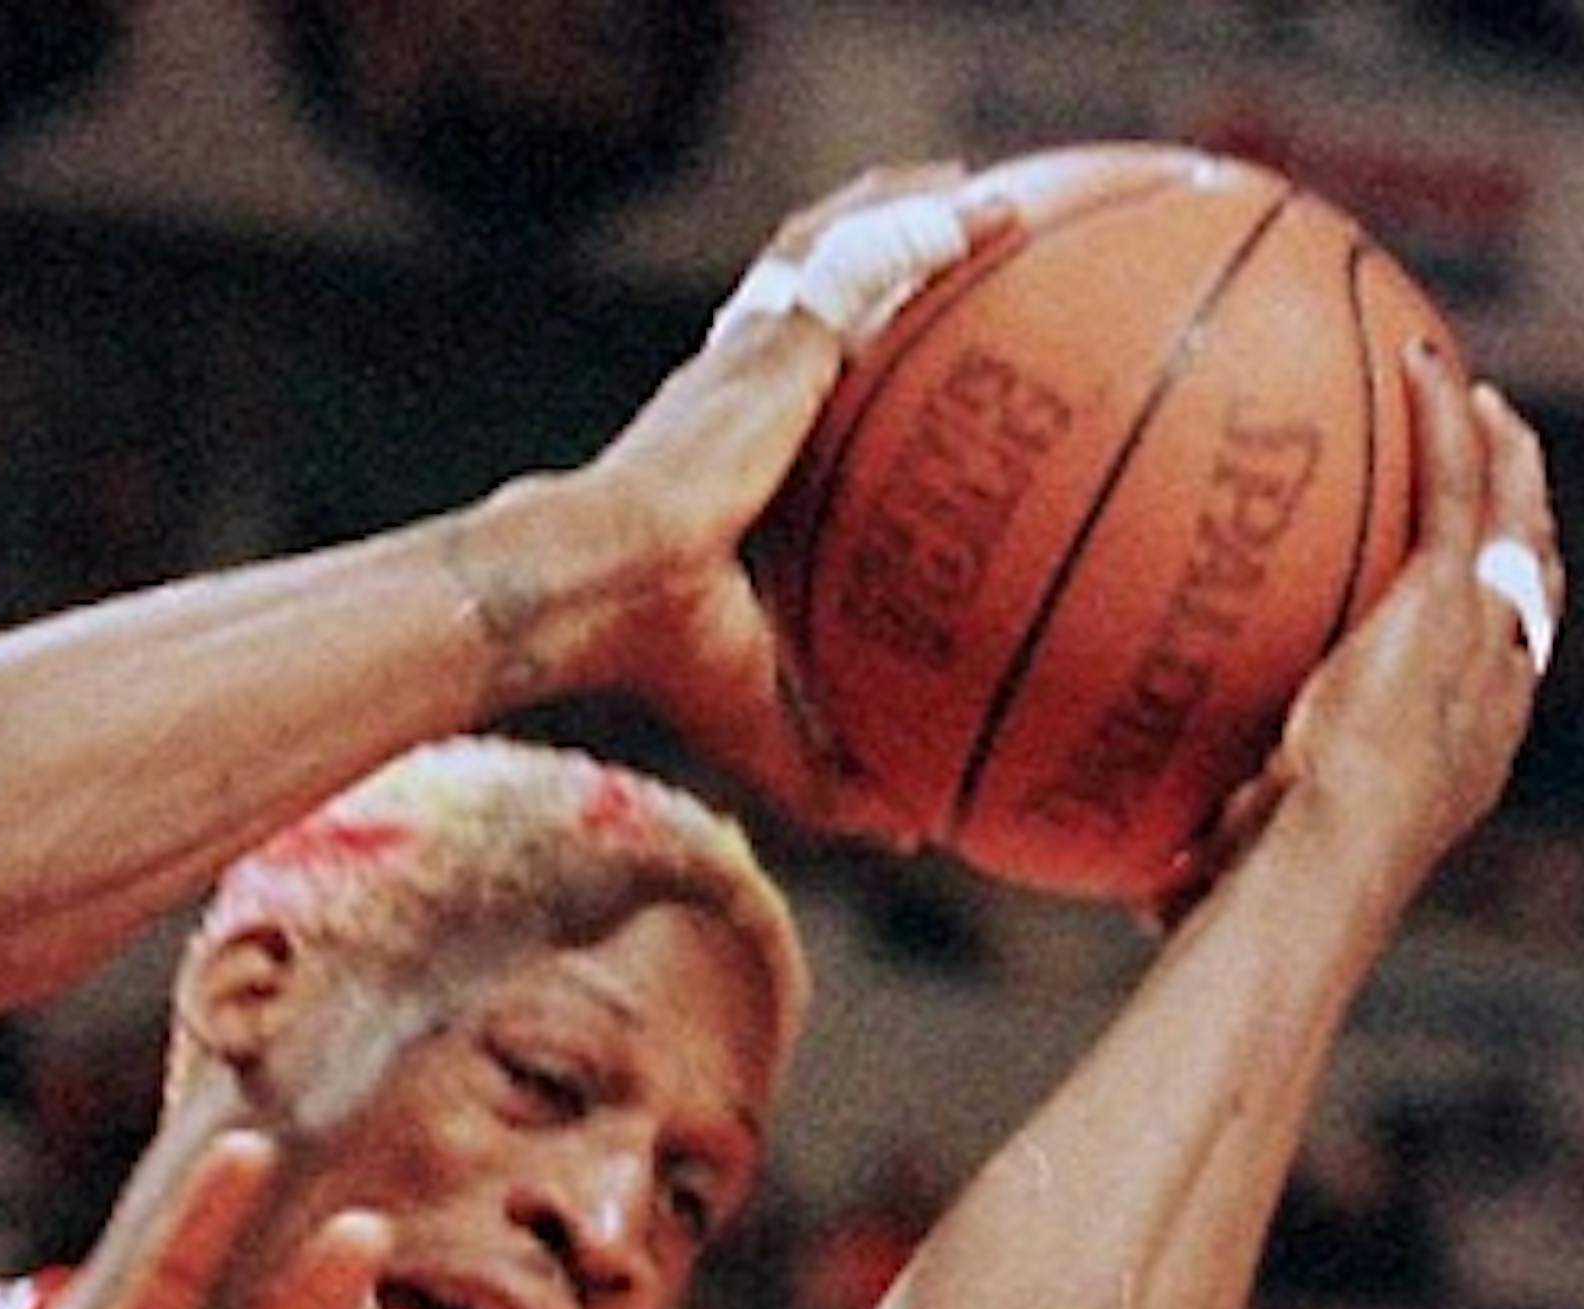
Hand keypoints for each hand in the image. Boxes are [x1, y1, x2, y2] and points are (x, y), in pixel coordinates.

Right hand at [535, 163, 996, 829]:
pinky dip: (910, 221)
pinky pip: (850, 255)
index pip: (810, 420)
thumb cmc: (660, 655)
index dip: (856, 392)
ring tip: (985, 202)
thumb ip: (837, 771)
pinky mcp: (768, 339)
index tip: (920, 391)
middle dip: (890, 273)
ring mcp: (753, 360)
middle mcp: (749, 405)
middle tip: (971, 262)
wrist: (598, 579)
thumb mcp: (767, 724)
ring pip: (837, 261)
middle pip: (828, 318)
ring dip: (903, 218)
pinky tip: (984, 206)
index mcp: (746, 477)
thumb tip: (919, 831)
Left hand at [1147, 345, 1555, 927]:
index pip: (1500, 673)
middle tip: (1499, 470)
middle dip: (1524, 523)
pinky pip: (1455, 480)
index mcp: (1466, 752)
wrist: (1325, 860)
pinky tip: (1415, 361)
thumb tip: (1136, 899)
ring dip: (1500, 452)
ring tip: (1474, 399)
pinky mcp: (1449, 591)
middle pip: (1531, 584)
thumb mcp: (1245, 873)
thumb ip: (1207, 867)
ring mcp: (1479, 631)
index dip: (1498, 625)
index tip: (1472, 590)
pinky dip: (1442, 416)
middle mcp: (1493, 686)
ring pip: (1516, 515)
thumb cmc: (1276, 894)